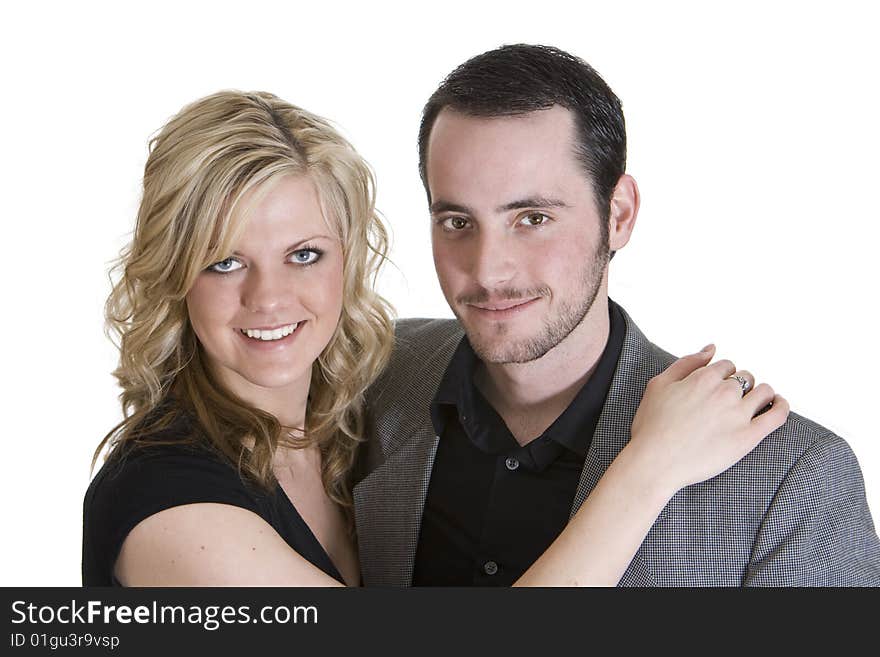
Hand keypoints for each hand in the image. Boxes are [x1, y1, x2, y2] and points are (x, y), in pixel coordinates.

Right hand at [628, 345, 789, 493]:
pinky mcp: (749, 436)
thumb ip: (687, 362)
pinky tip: (779, 404)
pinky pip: (778, 415)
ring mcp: (739, 414)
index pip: (726, 365)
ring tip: (755, 403)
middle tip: (729, 402)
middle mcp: (724, 391)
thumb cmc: (652, 425)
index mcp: (703, 377)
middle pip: (745, 377)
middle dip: (740, 385)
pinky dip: (782, 406)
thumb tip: (711, 348)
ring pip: (764, 392)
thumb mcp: (659, 384)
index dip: (722, 376)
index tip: (716, 388)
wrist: (655, 462)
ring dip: (762, 393)